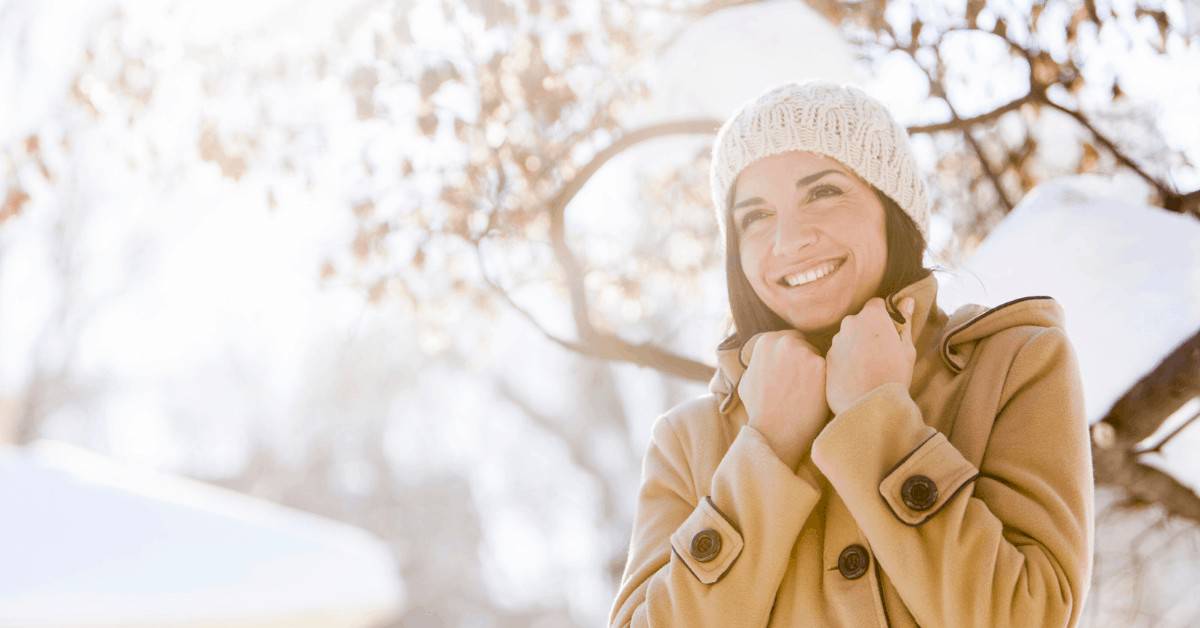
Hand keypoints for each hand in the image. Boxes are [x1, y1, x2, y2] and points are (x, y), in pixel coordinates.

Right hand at [737, 330, 831, 469]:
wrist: (774, 433)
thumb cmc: (759, 410)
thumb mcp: (746, 380)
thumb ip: (757, 361)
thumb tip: (763, 357)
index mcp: (766, 341)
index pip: (789, 339)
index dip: (792, 358)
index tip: (792, 373)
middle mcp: (784, 342)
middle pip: (805, 345)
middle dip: (804, 361)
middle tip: (801, 384)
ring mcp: (803, 352)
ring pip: (817, 357)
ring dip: (815, 371)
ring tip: (806, 393)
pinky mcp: (820, 366)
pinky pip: (829, 370)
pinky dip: (825, 382)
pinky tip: (815, 396)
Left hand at [825, 296, 916, 415]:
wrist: (868, 406)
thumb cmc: (893, 375)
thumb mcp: (906, 348)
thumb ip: (904, 322)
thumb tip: (907, 300)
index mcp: (871, 316)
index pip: (876, 304)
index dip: (884, 317)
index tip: (890, 331)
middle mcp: (849, 323)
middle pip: (860, 321)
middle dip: (869, 331)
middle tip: (882, 353)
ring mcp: (835, 341)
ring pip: (848, 338)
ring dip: (857, 346)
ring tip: (869, 368)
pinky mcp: (827, 359)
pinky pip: (839, 354)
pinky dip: (847, 361)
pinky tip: (857, 376)